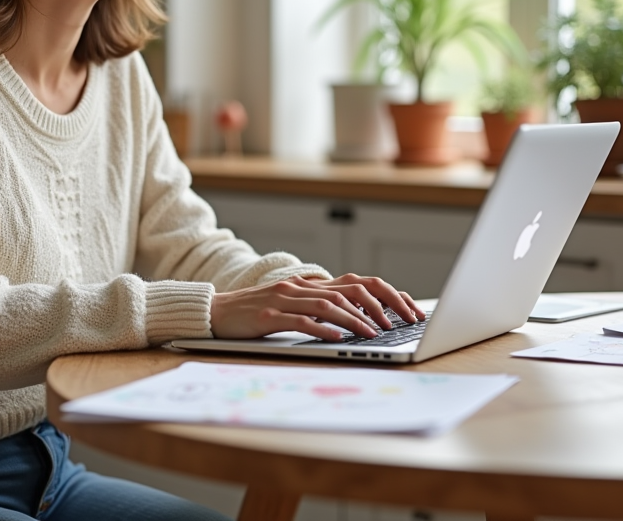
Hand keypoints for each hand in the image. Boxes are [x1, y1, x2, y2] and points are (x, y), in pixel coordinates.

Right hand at [209, 274, 424, 340]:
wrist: (215, 312)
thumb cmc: (255, 314)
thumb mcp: (291, 306)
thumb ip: (319, 308)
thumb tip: (357, 320)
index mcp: (309, 285)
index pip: (358, 283)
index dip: (387, 295)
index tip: (407, 312)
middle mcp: (300, 287)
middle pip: (350, 290)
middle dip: (380, 307)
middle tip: (399, 324)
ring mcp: (284, 300)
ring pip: (329, 306)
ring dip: (356, 320)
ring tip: (374, 334)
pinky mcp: (269, 316)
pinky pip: (301, 321)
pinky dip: (323, 330)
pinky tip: (338, 339)